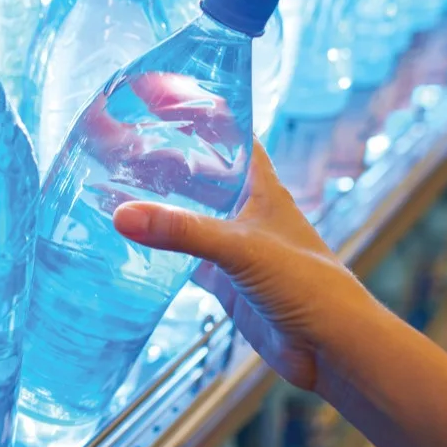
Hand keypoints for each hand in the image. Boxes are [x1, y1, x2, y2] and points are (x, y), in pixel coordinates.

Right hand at [111, 139, 372, 392]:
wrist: (332, 348)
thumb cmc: (308, 286)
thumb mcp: (242, 249)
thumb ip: (183, 231)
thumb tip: (123, 214)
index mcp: (261, 188)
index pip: (230, 136)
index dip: (201, 114)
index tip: (162, 97)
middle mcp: (246, 211)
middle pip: (201, 174)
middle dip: (165, 160)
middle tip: (120, 146)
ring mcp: (234, 246)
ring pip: (189, 215)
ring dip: (159, 204)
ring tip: (114, 187)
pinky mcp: (224, 280)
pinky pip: (183, 257)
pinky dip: (159, 250)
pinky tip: (132, 244)